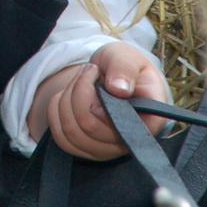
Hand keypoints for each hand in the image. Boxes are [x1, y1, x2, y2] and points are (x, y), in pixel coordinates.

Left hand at [30, 42, 167, 160]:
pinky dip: (57, 111)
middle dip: (79, 90)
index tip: (97, 76)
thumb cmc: (122, 66)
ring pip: (72, 132)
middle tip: (89, 70)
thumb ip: (124, 68)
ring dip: (67, 99)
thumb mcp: (126, 56)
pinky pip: (60, 137)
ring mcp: (107, 150)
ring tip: (80, 80)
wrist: (109, 74)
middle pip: (89, 126)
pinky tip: (68, 95)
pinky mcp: (87, 150)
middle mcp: (129, 142)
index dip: (101, 104)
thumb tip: (119, 89)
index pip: (122, 126)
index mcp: (150, 120)